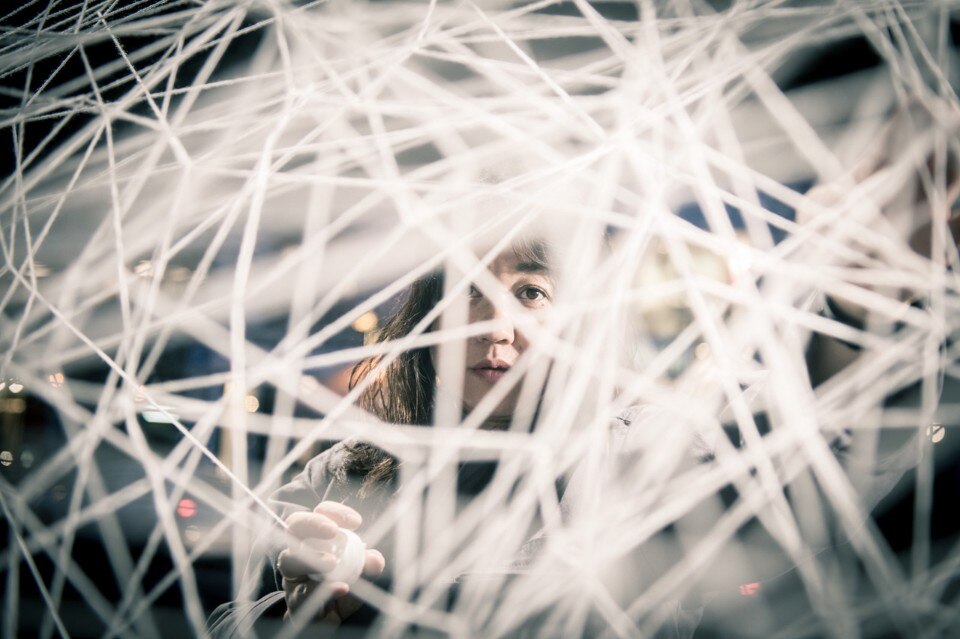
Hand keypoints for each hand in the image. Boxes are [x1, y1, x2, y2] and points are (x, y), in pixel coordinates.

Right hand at [277, 501, 385, 625]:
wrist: (329, 620)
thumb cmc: (342, 587)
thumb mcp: (360, 575)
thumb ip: (368, 566)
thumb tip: (375, 559)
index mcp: (317, 538)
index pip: (320, 514)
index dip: (334, 512)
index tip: (356, 522)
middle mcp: (300, 552)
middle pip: (295, 526)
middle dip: (313, 523)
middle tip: (333, 531)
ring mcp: (293, 576)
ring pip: (289, 560)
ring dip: (311, 558)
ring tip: (332, 562)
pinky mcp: (294, 600)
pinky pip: (302, 593)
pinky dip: (323, 590)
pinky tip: (341, 589)